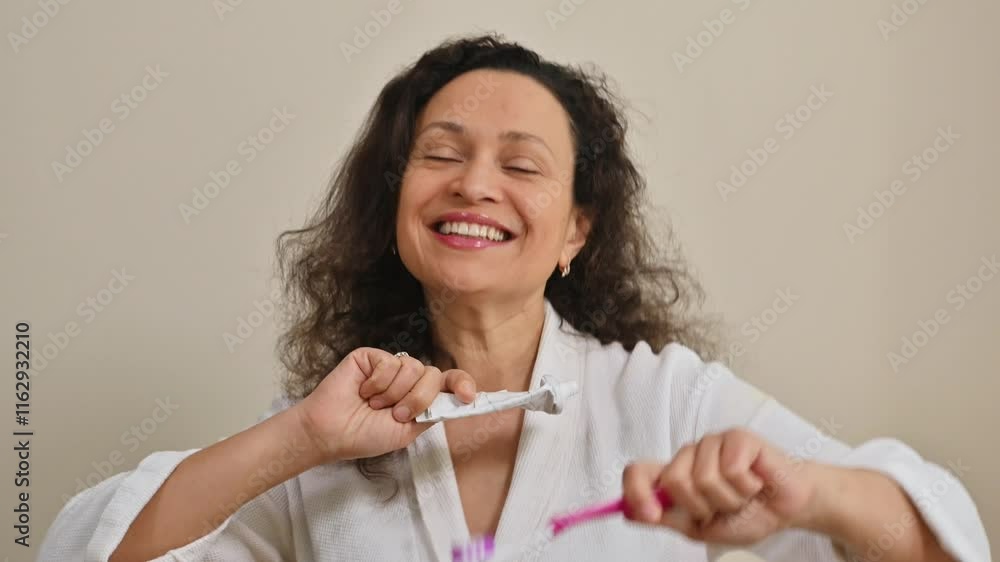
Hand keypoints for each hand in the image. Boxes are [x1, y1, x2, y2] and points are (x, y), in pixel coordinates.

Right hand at [294, 347, 475, 462]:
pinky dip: (378, 382)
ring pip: (413, 368)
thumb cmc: (365, 435)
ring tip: (374, 404)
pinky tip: (364, 391)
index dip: (462, 385)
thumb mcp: (407, 432)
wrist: (332, 432)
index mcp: (421, 396)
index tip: (468, 397)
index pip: (450, 383)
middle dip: (417, 399)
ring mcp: (392, 366)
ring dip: (393, 393)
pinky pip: (390, 362)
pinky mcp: (373, 357)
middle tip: (394, 414)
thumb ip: (432, 413)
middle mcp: (410, 379)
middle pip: (433, 376)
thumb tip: (460, 399)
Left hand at [622, 428, 821, 544]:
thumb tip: (627, 513)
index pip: (638, 472)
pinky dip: (747, 487)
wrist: (786, 511)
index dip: (636, 492)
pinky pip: (731, 469)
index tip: (650, 515)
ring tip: (743, 495)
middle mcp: (688, 455)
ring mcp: (711, 443)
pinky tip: (756, 482)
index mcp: (675, 475)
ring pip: (704, 478)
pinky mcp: (736, 437)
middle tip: (724, 507)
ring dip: (729, 500)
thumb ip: (666, 518)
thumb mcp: (700, 528)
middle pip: (673, 480)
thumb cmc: (746, 514)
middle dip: (702, 507)